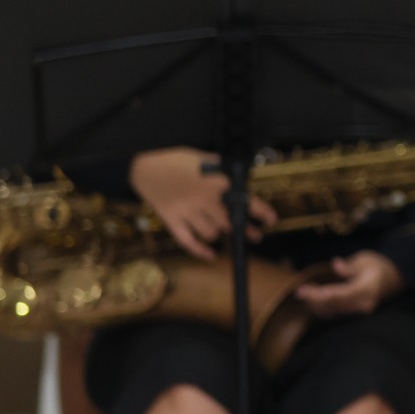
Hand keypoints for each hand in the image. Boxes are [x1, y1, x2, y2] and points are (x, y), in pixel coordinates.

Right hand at [129, 148, 275, 260]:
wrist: (143, 162)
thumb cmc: (175, 158)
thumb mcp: (204, 157)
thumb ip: (223, 170)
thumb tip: (241, 179)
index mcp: (216, 182)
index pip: (246, 201)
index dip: (262, 212)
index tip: (271, 220)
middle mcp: (204, 199)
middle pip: (231, 223)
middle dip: (246, 231)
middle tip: (255, 235)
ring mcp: (187, 211)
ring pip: (212, 234)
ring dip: (220, 235)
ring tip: (224, 232)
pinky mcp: (171, 220)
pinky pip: (188, 242)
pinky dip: (200, 251)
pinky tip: (211, 255)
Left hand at [290, 252, 401, 318]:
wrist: (393, 279)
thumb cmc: (378, 266)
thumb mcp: (366, 260)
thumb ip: (350, 266)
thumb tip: (336, 265)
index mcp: (366, 290)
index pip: (340, 295)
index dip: (320, 294)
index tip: (304, 290)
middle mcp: (362, 304)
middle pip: (333, 306)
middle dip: (314, 300)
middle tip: (299, 291)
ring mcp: (359, 311)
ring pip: (332, 312)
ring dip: (316, 305)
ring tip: (303, 294)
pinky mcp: (354, 313)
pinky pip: (335, 313)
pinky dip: (322, 308)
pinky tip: (312, 300)